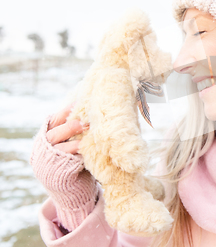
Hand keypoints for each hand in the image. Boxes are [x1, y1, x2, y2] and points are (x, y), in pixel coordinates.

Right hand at [30, 101, 97, 231]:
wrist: (72, 192)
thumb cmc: (75, 163)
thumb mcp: (71, 143)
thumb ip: (74, 130)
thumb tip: (91, 108)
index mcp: (45, 137)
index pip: (54, 120)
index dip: (66, 112)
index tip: (79, 103)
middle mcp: (44, 150)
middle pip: (56, 134)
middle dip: (72, 127)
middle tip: (86, 122)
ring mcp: (49, 164)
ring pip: (64, 149)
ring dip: (79, 143)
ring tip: (91, 138)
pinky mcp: (59, 176)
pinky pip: (72, 163)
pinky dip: (82, 157)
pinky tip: (92, 153)